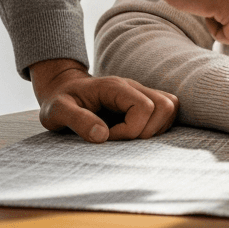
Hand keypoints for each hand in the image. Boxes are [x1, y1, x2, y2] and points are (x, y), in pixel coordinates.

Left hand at [29, 59, 177, 142]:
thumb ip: (78, 120)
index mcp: (115, 88)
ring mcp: (141, 93)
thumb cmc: (59, 100)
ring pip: (171, 107)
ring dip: (155, 129)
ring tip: (129, 137)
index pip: (144, 107)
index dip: (130, 130)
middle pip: (165, 105)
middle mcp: (134, 87)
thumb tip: (102, 136)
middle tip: (122, 139)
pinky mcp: (144, 101)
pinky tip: (134, 134)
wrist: (63, 88)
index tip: (107, 137)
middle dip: (147, 131)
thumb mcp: (57, 111)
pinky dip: (157, 127)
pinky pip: (166, 111)